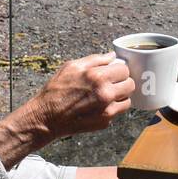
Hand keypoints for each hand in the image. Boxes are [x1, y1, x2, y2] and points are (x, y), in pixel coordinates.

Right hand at [0, 53, 133, 169]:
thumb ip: (95, 59)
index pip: (124, 69)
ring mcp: (107, 110)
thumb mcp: (72, 66)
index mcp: (98, 77)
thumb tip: (111, 56)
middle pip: (130, 85)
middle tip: (113, 82)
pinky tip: (98, 106)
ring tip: (106, 95)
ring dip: (120, 96)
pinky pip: (117, 112)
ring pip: (127, 100)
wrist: (47, 117)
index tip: (114, 71)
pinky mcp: (105, 122)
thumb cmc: (56, 90)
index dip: (119, 69)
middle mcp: (106, 94)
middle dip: (123, 82)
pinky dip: (111, 108)